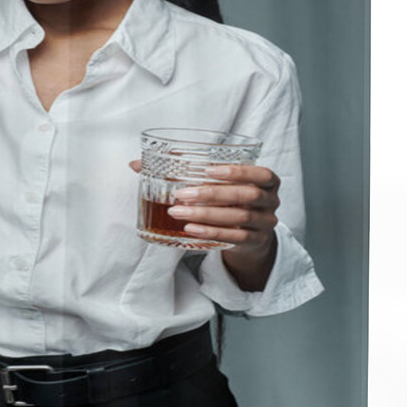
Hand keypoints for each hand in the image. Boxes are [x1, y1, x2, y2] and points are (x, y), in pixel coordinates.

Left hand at [128, 160, 279, 255]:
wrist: (249, 234)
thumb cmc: (229, 199)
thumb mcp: (217, 182)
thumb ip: (183, 169)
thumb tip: (136, 163)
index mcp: (266, 181)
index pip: (261, 174)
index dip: (238, 171)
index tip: (208, 170)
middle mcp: (270, 202)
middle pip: (246, 196)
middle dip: (212, 194)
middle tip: (182, 194)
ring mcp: (265, 224)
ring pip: (239, 218)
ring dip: (206, 214)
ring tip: (179, 212)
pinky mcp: (254, 242)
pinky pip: (234, 238)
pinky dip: (211, 233)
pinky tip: (190, 229)